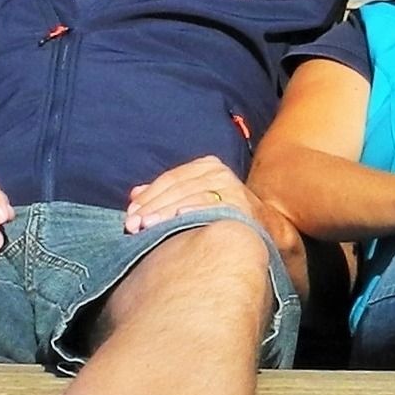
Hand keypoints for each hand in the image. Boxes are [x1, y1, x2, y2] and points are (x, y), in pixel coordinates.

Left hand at [126, 155, 266, 235]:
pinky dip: (193, 212)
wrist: (265, 228)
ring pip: (189, 197)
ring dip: (165, 213)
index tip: (129, 214)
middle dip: (151, 208)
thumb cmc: (223, 213)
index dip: (148, 197)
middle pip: (176, 188)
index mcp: (206, 166)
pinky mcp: (238, 203)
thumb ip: (166, 195)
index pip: (169, 179)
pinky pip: (210, 207)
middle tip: (133, 225)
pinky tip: (179, 221)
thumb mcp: (194, 198)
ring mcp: (229, 186)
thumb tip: (134, 194)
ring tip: (147, 227)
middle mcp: (218, 171)